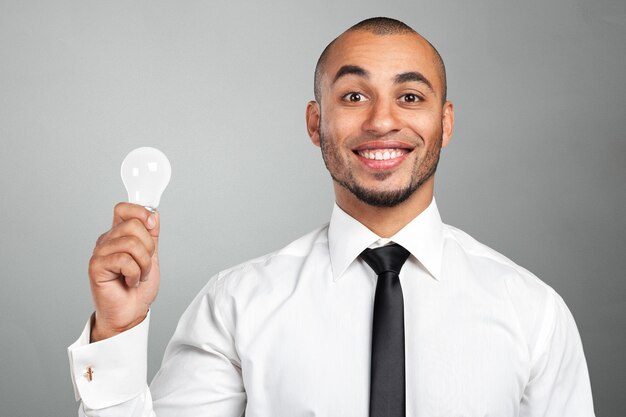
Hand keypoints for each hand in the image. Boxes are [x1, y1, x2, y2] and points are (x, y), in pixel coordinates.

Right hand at [88, 203, 160, 341]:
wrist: (130, 313)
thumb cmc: (138, 288)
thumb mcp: (151, 256)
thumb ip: (151, 234)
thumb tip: (153, 213)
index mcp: (118, 235)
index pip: (123, 209)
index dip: (140, 212)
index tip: (151, 226)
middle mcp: (107, 241)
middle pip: (133, 225)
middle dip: (148, 248)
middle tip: (144, 265)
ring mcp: (100, 253)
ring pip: (131, 243)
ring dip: (143, 264)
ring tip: (138, 276)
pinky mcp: (96, 266)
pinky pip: (124, 260)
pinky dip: (135, 274)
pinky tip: (130, 282)